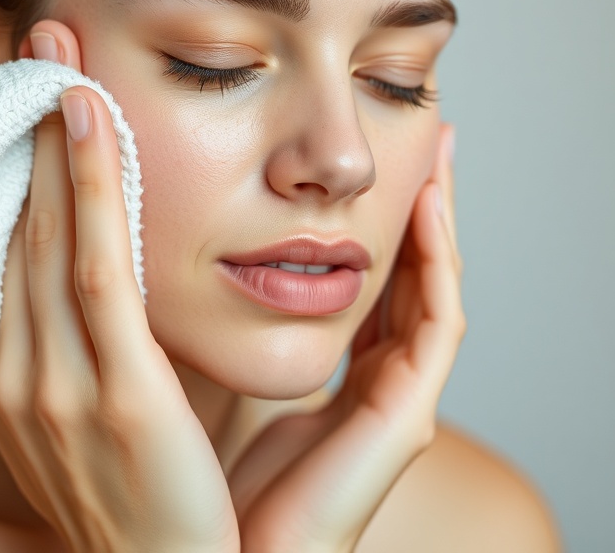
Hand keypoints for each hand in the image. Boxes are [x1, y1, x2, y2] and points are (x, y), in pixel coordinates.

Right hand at [0, 76, 238, 551]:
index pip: (11, 250)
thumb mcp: (107, 414)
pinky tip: (88, 119)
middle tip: (34, 45)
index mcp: (15, 379)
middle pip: (19, 225)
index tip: (30, 95)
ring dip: (52, 136)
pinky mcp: (111, 391)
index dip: (18, 166)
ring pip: (48, 233)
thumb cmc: (152, 497)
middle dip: (24, 130)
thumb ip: (100, 349)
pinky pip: (95, 268)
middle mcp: (17, 373)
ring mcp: (55, 383)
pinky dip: (87, 188)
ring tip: (57, 54)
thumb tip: (115, 285)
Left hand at [227, 123, 465, 552]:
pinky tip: (430, 205)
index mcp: (337, 372)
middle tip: (425, 131)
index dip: (374, 214)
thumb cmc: (201, 482)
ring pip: (431, 287)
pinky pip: (435, 325)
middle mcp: (375, 380)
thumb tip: (174, 254)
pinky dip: (438, 262)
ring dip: (438, 215)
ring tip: (439, 147)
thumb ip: (212, 322)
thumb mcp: (207, 374)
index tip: (369, 153)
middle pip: (408, 275)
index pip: (367, 277)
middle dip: (416, 203)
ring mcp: (396, 400)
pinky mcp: (404, 418)